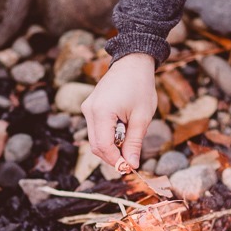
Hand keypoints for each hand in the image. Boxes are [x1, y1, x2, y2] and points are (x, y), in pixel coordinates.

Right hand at [81, 53, 156, 168]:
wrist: (133, 62)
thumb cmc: (140, 86)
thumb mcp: (142, 118)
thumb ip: (134, 143)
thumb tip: (131, 165)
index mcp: (101, 112)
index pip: (103, 146)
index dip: (115, 160)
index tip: (130, 168)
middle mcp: (89, 110)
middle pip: (96, 146)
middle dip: (113, 156)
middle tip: (131, 161)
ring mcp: (87, 108)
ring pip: (95, 139)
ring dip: (112, 146)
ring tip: (130, 141)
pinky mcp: (90, 107)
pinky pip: (96, 129)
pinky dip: (109, 136)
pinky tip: (123, 130)